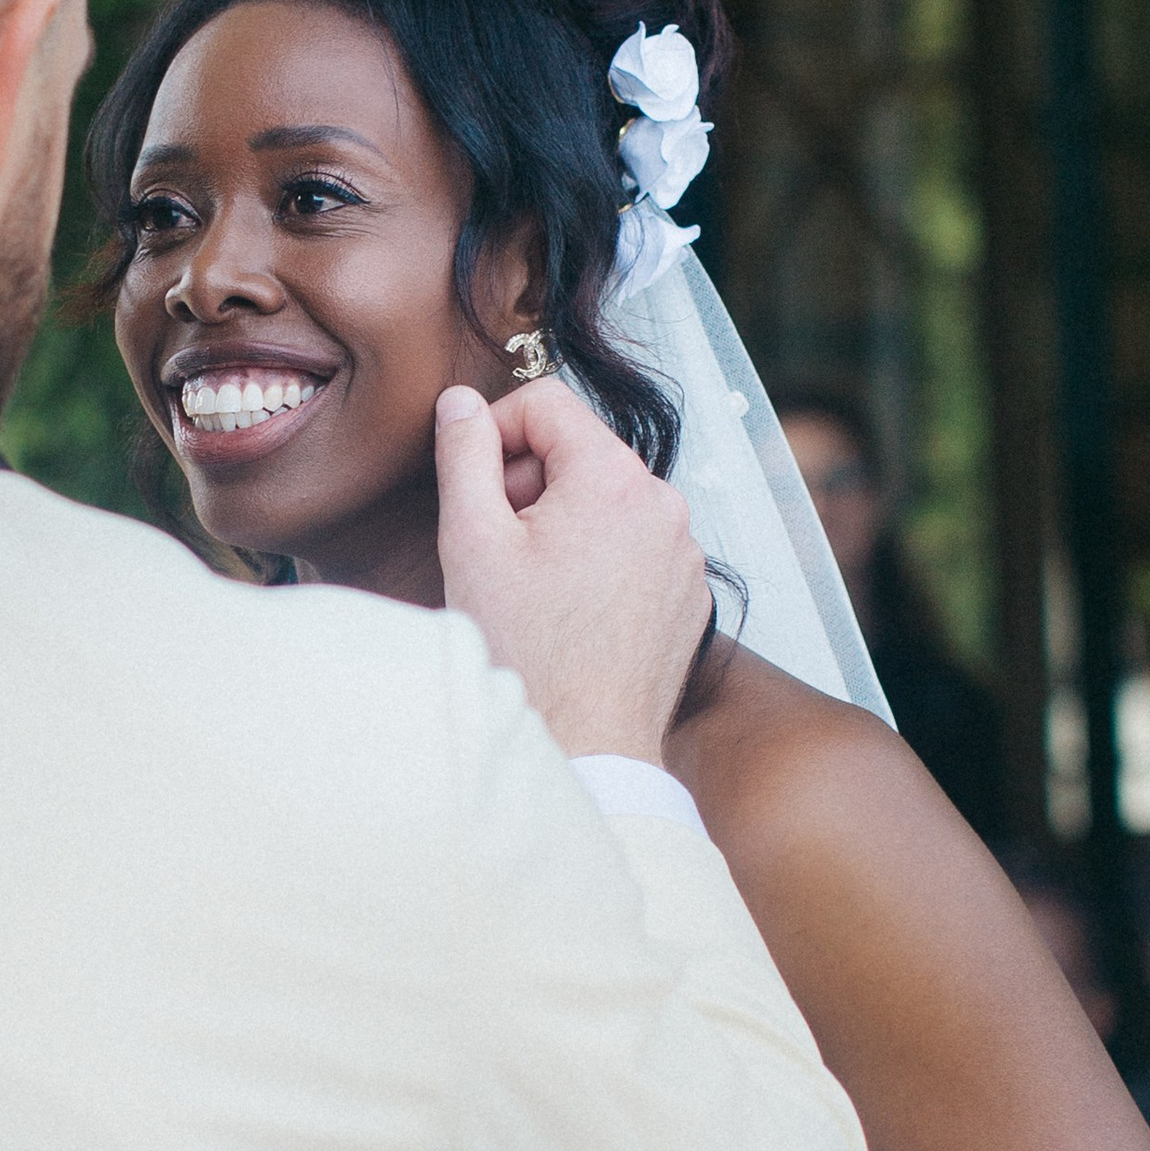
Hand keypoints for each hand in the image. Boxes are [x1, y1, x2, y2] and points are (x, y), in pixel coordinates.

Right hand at [434, 380, 713, 761]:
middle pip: (580, 452)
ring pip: (608, 501)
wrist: (585, 747)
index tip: (472, 483)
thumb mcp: (472, 539)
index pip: (546, 403)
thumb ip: (464, 453)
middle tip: (497, 545)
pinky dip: (598, 560)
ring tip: (531, 585)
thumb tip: (460, 403)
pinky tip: (568, 611)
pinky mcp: (690, 593)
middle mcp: (665, 504)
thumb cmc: (526, 651)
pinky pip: (636, 546)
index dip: (494, 432)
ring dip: (562, 523)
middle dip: (529, 483)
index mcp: (614, 478)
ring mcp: (685, 551)